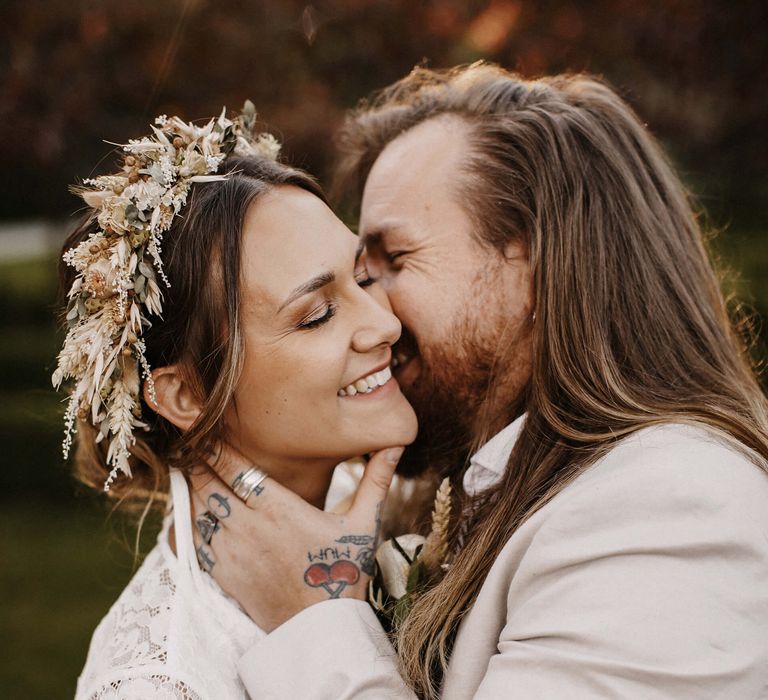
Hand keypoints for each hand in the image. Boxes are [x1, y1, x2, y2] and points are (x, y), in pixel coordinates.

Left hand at [188, 446, 403, 631]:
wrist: (321, 630)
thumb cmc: (344, 572)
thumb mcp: (365, 523)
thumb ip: (376, 480)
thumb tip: (397, 444)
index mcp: (280, 509)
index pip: (236, 468)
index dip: (216, 447)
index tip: (205, 431)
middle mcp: (250, 527)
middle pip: (209, 484)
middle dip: (199, 462)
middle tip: (189, 444)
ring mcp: (233, 552)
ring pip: (199, 510)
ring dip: (193, 489)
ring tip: (189, 469)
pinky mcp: (223, 574)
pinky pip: (196, 540)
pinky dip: (192, 521)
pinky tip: (194, 510)